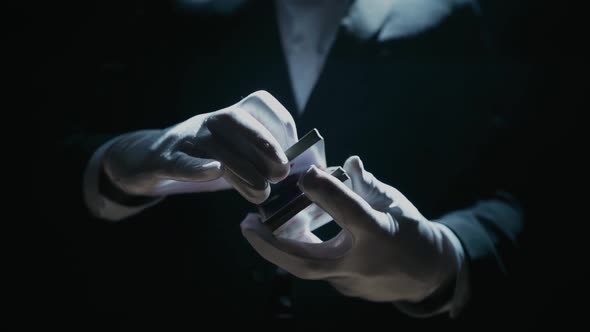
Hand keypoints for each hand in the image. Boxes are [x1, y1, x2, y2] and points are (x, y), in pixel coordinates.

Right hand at [102, 90, 297, 202]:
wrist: (153, 158)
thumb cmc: (209, 158)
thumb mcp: (236, 151)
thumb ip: (261, 160)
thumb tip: (295, 174)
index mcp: (232, 114)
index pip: (260, 103)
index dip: (281, 125)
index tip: (291, 153)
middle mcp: (211, 120)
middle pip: (239, 122)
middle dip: (265, 145)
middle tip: (281, 173)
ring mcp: (187, 138)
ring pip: (217, 150)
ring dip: (244, 173)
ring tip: (261, 193)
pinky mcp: (166, 159)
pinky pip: (183, 161)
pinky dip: (198, 167)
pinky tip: (213, 173)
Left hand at [241, 156, 459, 301]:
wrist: (428, 275)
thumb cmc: (413, 232)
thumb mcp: (396, 202)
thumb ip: (367, 184)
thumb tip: (348, 162)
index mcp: (379, 233)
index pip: (348, 211)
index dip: (325, 191)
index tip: (304, 174)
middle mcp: (360, 262)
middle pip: (308, 261)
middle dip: (271, 245)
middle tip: (245, 224)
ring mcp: (351, 281)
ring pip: (306, 268)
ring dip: (276, 249)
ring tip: (253, 227)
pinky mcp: (344, 287)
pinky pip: (315, 268)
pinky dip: (296, 250)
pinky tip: (281, 233)